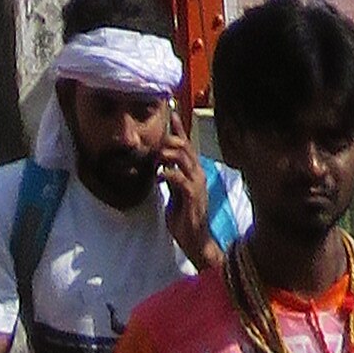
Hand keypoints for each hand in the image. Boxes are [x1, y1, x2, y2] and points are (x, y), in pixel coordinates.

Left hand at [154, 123, 214, 261]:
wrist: (195, 240)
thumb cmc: (185, 216)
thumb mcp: (176, 191)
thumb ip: (171, 175)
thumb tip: (160, 163)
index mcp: (194, 171)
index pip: (187, 144)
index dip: (179, 128)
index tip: (170, 112)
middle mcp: (198, 174)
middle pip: (185, 146)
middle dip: (168, 140)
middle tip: (154, 141)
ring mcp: (198, 184)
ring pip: (183, 157)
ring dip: (167, 154)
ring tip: (155, 157)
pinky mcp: (193, 196)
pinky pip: (179, 178)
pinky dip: (167, 173)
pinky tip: (158, 176)